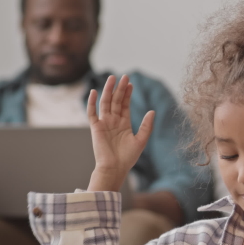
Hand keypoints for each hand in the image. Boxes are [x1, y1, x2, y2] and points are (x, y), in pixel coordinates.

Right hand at [86, 75, 154, 191]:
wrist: (115, 168)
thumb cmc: (128, 158)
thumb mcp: (141, 140)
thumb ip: (146, 126)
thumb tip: (152, 111)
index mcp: (123, 124)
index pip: (125, 105)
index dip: (127, 94)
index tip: (131, 83)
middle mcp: (113, 121)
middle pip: (116, 101)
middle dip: (120, 89)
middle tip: (124, 76)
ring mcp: (104, 123)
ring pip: (105, 103)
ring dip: (108, 90)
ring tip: (112, 78)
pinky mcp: (95, 128)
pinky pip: (91, 113)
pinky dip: (92, 102)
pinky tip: (94, 92)